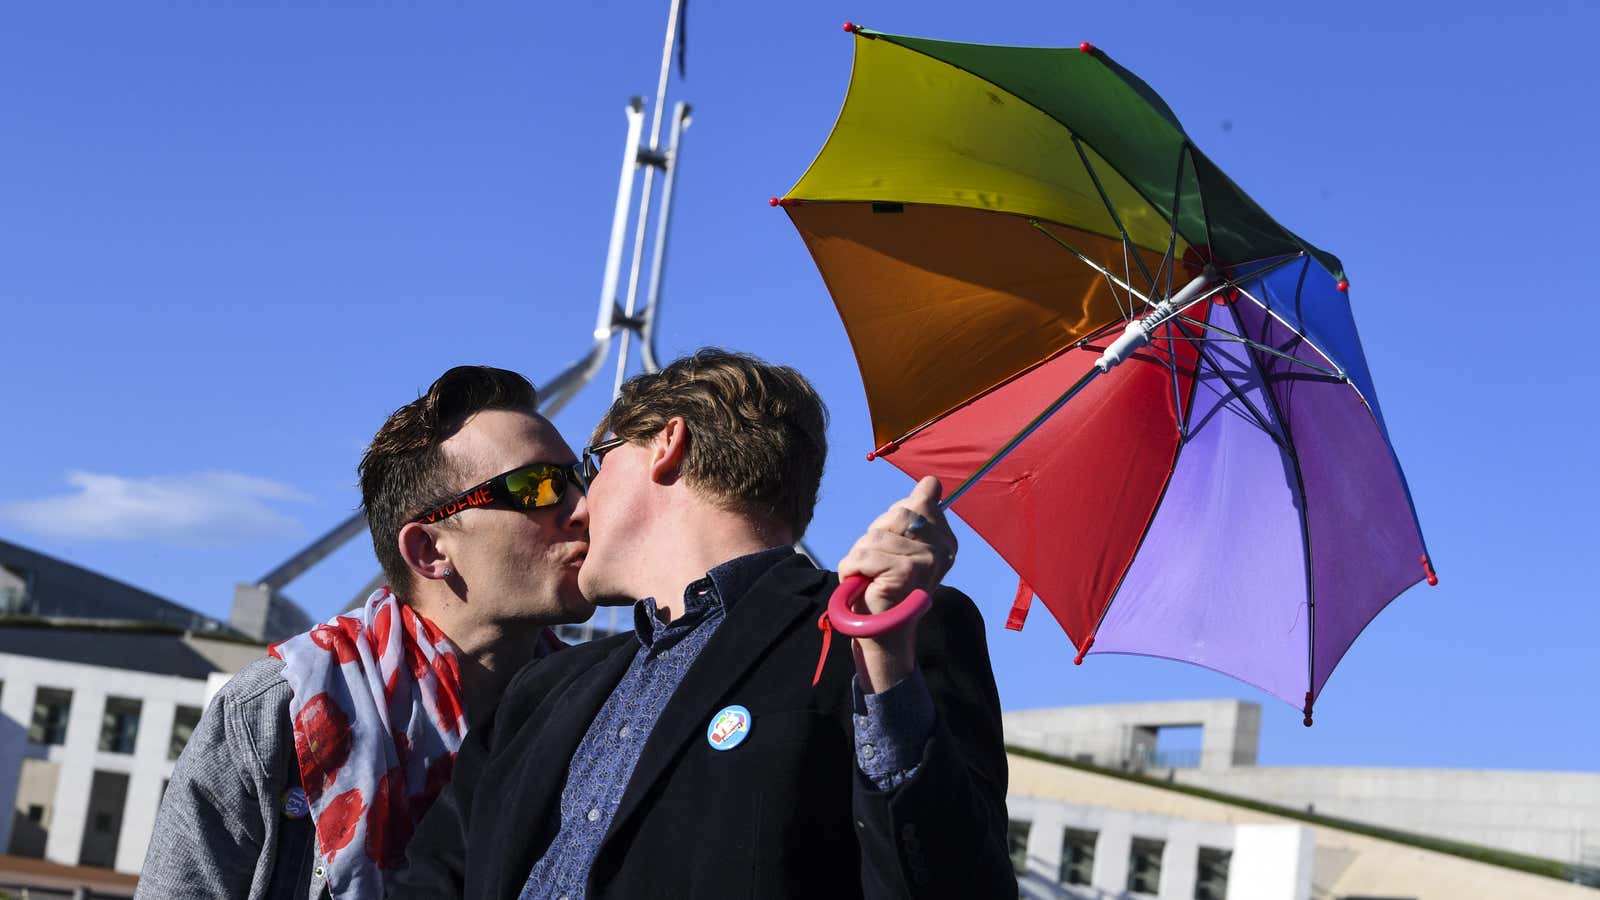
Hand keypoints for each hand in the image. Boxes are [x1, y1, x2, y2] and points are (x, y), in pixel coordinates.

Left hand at [836, 476, 957, 691]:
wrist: (882, 631)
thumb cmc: (885, 584)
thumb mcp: (900, 542)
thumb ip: (916, 512)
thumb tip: (932, 481)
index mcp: (945, 537)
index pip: (920, 499)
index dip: (893, 520)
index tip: (894, 548)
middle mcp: (943, 548)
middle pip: (896, 514)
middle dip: (874, 536)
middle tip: (877, 565)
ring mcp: (927, 561)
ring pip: (875, 536)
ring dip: (859, 556)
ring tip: (868, 576)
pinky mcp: (906, 573)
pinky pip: (864, 556)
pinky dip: (851, 569)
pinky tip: (861, 584)